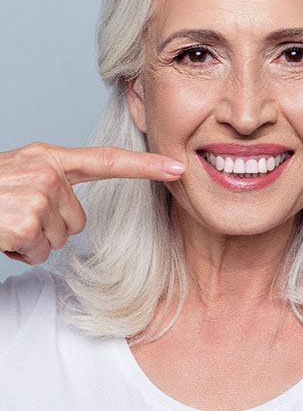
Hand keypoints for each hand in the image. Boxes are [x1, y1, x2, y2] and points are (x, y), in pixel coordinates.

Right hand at [0, 141, 184, 263]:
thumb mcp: (18, 175)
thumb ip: (51, 181)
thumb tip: (74, 213)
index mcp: (48, 158)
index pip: (106, 161)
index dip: (145, 166)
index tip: (177, 168)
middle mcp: (46, 171)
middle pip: (79, 219)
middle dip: (50, 226)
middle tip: (16, 216)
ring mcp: (37, 195)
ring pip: (60, 238)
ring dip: (32, 240)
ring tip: (6, 223)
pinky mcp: (26, 220)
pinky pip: (38, 252)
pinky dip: (18, 252)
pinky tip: (1, 236)